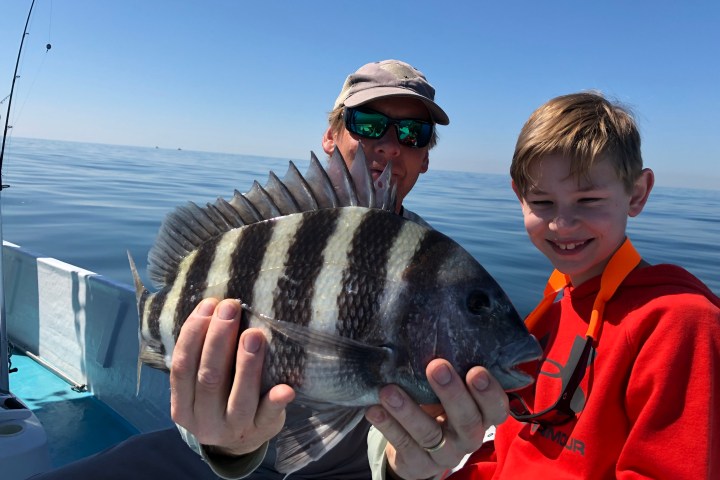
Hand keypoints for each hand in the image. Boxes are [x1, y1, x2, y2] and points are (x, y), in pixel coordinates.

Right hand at [170, 298, 294, 456]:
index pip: (182, 366)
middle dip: (219, 339)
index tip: (209, 304)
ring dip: (246, 364)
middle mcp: (204, 420)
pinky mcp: (261, 431)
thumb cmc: (220, 399)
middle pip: (209, 378)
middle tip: (231, 308)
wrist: (239, 443)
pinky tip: (285, 388)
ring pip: (238, 397)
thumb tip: (215, 307)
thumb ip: (203, 357)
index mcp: (183, 406)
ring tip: (254, 334)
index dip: (193, 334)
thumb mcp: (201, 386)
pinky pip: (268, 416)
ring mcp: (233, 428)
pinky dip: (276, 401)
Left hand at [365, 360, 507, 479]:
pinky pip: (403, 445)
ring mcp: (445, 454)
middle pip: (467, 420)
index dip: (489, 392)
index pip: (497, 408)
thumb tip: (435, 323)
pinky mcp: (418, 464)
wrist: (417, 448)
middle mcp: (468, 437)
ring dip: (408, 410)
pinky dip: (387, 425)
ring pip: (429, 434)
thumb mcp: (448, 389)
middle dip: (452, 393)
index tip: (476, 370)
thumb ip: (451, 368)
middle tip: (436, 367)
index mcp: (482, 415)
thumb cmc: (437, 404)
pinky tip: (374, 409)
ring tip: (389, 391)